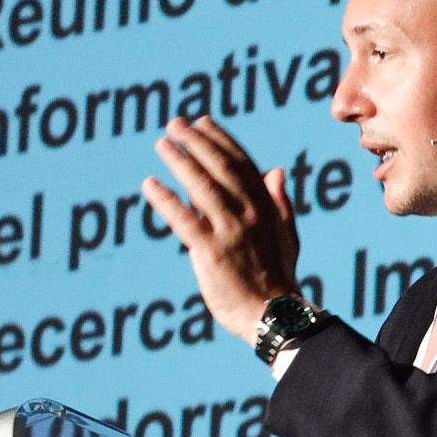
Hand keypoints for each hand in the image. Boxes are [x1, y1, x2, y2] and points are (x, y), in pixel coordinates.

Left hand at [141, 118, 301, 335]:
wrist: (274, 315)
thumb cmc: (279, 277)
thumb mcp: (287, 234)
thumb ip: (280, 201)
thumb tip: (276, 170)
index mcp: (267, 208)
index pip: (242, 163)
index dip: (220, 139)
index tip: (202, 121)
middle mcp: (250, 215)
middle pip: (220, 168)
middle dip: (197, 142)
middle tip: (175, 125)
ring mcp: (231, 232)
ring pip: (201, 188)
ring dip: (180, 162)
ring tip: (162, 144)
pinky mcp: (211, 252)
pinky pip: (183, 220)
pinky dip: (165, 200)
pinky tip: (149, 184)